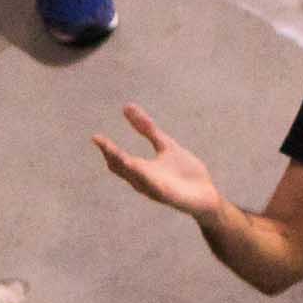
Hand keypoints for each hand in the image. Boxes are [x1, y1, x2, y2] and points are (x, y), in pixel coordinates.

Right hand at [94, 103, 229, 223]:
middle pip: (122, 169)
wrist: (207, 195)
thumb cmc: (185, 173)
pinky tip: (142, 169)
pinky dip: (148, 180)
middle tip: (101, 142)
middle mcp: (143, 180)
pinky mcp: (170, 196)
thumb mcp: (166, 145)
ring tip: (117, 154)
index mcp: (141, 169)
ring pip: (136, 178)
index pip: (118, 159)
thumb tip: (126, 106)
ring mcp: (155, 189)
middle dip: (111, 155)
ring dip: (127, 166)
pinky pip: (156, 188)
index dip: (107, 149)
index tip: (96, 137)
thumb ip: (148, 129)